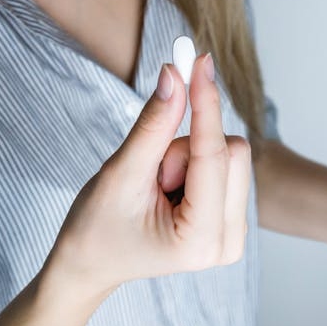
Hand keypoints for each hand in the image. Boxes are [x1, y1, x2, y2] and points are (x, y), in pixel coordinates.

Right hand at [45, 54, 250, 296]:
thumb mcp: (121, 174)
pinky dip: (195, 165)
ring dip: (188, 157)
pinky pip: (226, 166)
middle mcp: (228, 243)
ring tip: (158, 187)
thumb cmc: (97, 229)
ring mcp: (234, 234)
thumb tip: (175, 75)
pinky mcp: (232, 220)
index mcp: (200, 240)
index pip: (213, 155)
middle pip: (232, 152)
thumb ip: (153, 125)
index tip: (199, 61)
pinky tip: (171, 190)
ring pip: (230, 156)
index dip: (205, 103)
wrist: (92, 263)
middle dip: (186, 148)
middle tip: (153, 173)